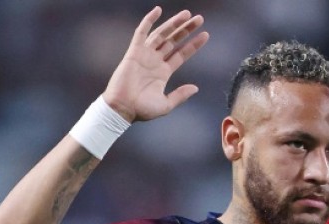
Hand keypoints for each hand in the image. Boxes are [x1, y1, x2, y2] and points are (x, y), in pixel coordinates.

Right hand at [102, 7, 209, 122]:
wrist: (123, 109)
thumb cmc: (142, 109)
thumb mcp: (166, 104)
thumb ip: (180, 95)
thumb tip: (196, 88)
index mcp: (164, 72)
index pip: (181, 54)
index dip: (193, 44)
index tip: (206, 34)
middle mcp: (155, 61)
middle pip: (174, 40)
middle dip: (186, 30)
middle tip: (199, 19)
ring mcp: (145, 55)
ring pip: (162, 34)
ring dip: (173, 23)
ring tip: (187, 14)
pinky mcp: (134, 52)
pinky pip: (141, 33)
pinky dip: (149, 21)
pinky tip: (158, 10)